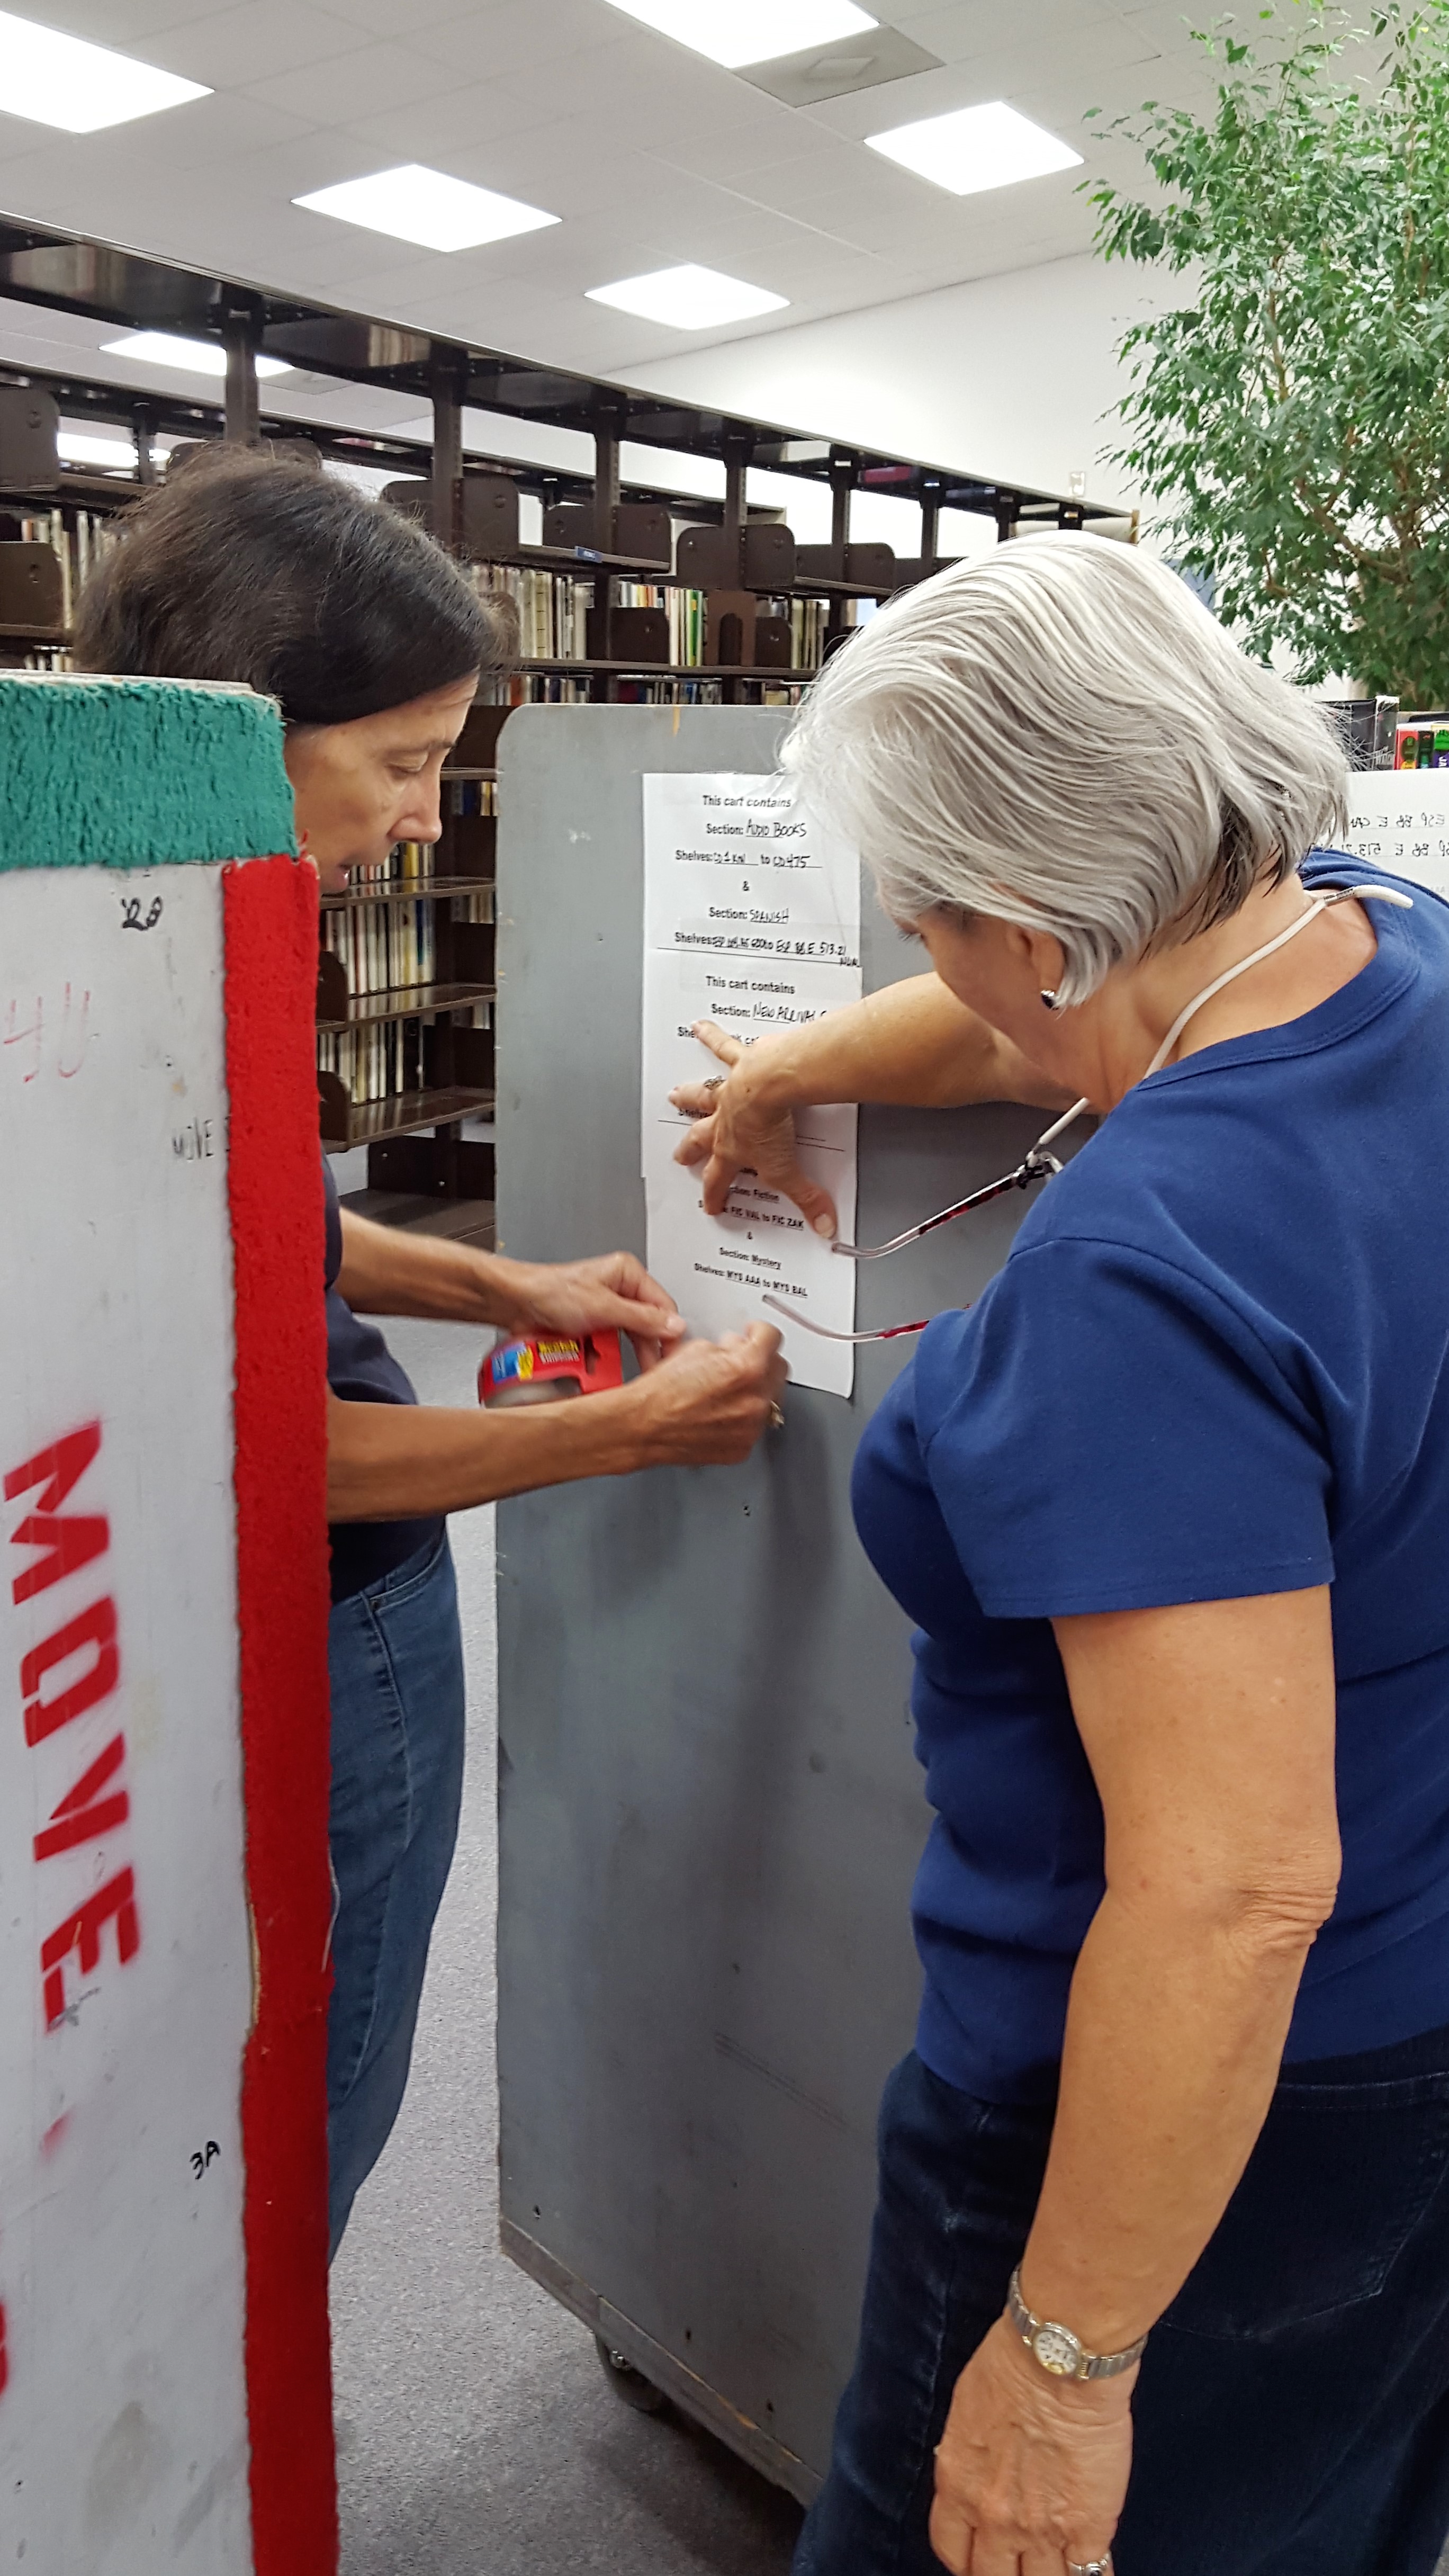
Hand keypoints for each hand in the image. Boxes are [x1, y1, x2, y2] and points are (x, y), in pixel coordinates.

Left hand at [490, 1251, 684, 1370]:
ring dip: (623, 1354)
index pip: (663, 1306)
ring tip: (624, 1370)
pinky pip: (607, 1344)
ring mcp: (604, 1308)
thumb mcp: (604, 1307)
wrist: (515, 1303)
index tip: (671, 1357)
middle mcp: (618, 1289)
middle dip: (646, 1348)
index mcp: (627, 1274)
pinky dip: (605, 1356)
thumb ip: (642, 1319)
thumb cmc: (550, 1292)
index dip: (669, 1333)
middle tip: (651, 1371)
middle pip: (646, 1325)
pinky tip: (601, 1364)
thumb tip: (674, 1326)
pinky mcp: (591, 1324)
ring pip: (627, 1337)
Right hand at [630, 1323, 786, 1465]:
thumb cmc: (662, 1393)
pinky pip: (755, 1424)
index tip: (754, 1335)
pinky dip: (743, 1415)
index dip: (759, 1332)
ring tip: (727, 1388)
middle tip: (740, 1359)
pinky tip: (722, 1410)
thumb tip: (739, 1347)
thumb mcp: (696, 1349)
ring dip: (755, 1389)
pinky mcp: (743, 1447)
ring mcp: (751, 1427)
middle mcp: (755, 1400)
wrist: (644, 1426)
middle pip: (778, 1368)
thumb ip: (727, 1346)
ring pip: (770, 1399)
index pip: (772, 1338)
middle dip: (761, 1360)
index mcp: (746, 1368)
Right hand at [670, 1020, 838, 1239]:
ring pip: (700, 1097)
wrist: (770, 1087)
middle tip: (680, 1153)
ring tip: (675, 1093)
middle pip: (699, 1139)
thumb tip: (824, 1226)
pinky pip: (721, 1047)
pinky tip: (700, 1026)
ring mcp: (727, 1093)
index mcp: (731, 1149)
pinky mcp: (739, 1063)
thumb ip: (807, 1199)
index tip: (712, 1205)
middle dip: (689, 1150)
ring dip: (687, 1097)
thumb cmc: (771, 1124)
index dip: (714, 1196)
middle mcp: (723, 1122)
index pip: (717, 1180)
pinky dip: (710, 1035)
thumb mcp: (790, 1171)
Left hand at [929, 2320, 1132, 2575]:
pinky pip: (1090, 2574)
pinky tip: (1092, 2564)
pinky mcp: (1086, 2527)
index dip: (967, 2559)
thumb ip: (971, 2459)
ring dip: (1045, 2575)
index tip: (979, 2554)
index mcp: (957, 2485)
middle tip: (1016, 2563)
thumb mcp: (967, 2414)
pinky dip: (1092, 2572)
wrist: (1061, 2360)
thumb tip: (979, 2476)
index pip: (951, 2550)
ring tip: (1055, 2563)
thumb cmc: (1014, 2365)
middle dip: (1002, 2573)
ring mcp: (1039, 2530)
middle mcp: (992, 2518)